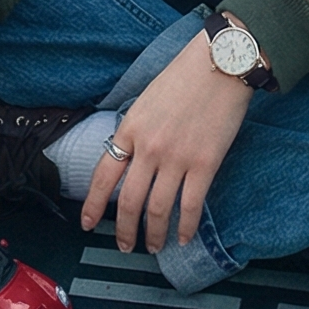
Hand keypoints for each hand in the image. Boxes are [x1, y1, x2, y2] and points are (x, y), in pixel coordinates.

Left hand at [82, 30, 253, 252]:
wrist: (222, 62)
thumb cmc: (186, 75)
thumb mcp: (147, 99)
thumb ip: (137, 129)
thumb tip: (131, 156)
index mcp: (130, 129)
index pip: (103, 176)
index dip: (92, 204)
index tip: (87, 223)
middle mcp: (149, 148)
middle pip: (128, 201)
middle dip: (124, 230)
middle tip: (124, 245)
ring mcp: (177, 158)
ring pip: (158, 209)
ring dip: (155, 234)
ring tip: (154, 247)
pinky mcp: (205, 164)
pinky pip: (191, 205)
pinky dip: (186, 227)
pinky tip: (183, 237)